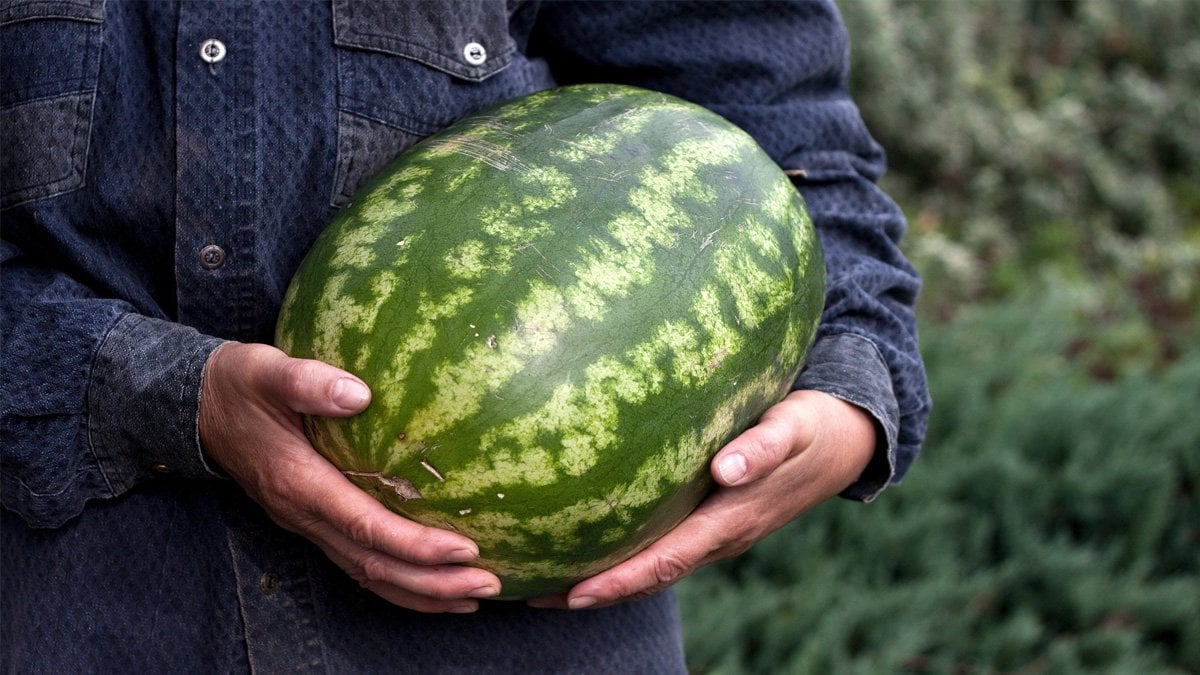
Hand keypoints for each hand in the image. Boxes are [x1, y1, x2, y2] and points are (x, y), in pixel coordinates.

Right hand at [199, 342, 501, 612]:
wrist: (196, 408)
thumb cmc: (238, 385)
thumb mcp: (265, 370)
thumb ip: (307, 381)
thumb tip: (358, 393)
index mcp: (299, 482)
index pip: (365, 526)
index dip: (415, 544)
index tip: (464, 547)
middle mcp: (304, 515)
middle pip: (374, 565)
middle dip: (432, 581)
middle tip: (488, 582)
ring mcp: (308, 525)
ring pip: (368, 574)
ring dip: (421, 592)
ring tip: (474, 596)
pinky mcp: (315, 522)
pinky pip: (360, 564)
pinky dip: (399, 581)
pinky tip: (435, 584)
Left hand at [528, 389, 876, 609]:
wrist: (845, 440)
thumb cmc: (811, 427)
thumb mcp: (792, 429)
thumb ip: (762, 448)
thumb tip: (727, 468)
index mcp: (731, 522)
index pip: (665, 562)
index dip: (618, 581)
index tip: (572, 593)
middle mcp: (718, 538)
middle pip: (648, 577)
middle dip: (593, 592)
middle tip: (533, 596)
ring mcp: (715, 534)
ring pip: (653, 567)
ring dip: (603, 580)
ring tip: (546, 582)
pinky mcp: (712, 519)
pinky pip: (662, 547)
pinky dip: (624, 556)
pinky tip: (592, 543)